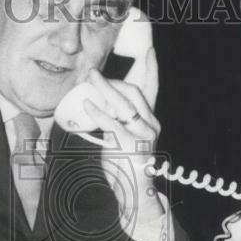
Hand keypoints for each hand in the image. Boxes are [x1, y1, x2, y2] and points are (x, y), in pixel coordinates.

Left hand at [81, 48, 163, 223]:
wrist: (135, 192)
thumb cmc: (125, 164)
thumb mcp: (124, 138)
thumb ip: (118, 120)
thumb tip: (99, 101)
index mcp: (150, 120)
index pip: (153, 88)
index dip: (151, 68)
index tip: (151, 49)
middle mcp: (150, 124)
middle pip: (133, 92)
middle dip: (113, 79)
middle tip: (93, 72)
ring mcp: (141, 134)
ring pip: (123, 104)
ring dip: (104, 88)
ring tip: (89, 79)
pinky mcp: (128, 145)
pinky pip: (112, 123)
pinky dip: (98, 111)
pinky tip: (88, 103)